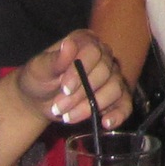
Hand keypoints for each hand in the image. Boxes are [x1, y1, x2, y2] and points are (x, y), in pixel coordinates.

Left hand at [15, 30, 133, 127]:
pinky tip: (105, 123)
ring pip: (115, 89)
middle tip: (59, 107)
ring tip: (68, 117)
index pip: (93, 51)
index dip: (81, 71)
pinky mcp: (115, 97)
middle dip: (81, 94)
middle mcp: (103, 55)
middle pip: (105, 72)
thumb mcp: (40, 69)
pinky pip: (125, 104)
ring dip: (91, 106)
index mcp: (85, 41)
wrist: (39, 99)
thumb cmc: (39, 79)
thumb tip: (69, 44)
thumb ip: (55, 59)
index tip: (65, 88)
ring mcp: (111, 76)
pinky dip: (118, 114)